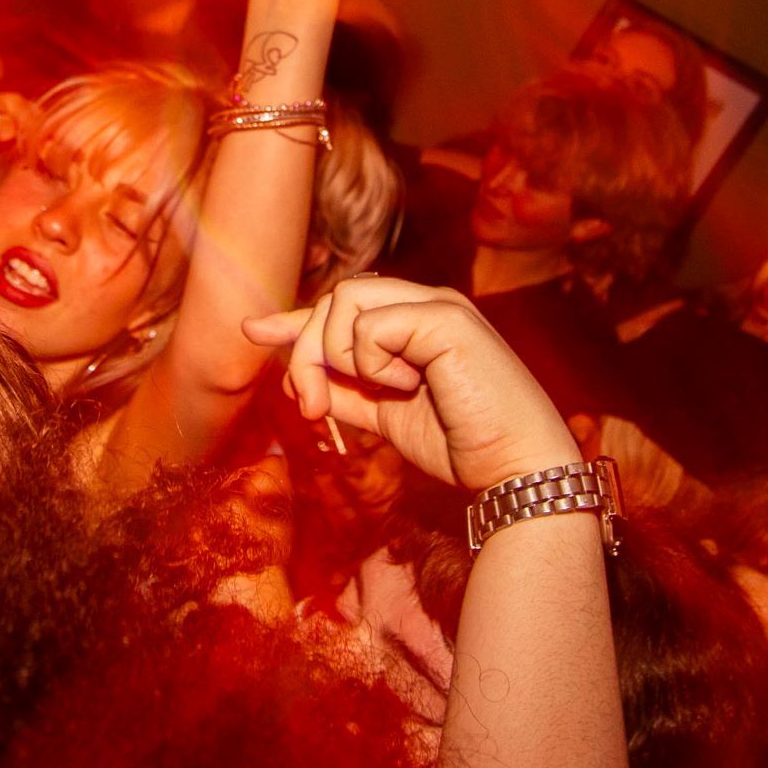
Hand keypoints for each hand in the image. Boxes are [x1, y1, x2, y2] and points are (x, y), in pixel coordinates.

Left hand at [244, 277, 582, 497]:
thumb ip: (345, 392)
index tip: (253, 330)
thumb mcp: (386, 418)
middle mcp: (425, 305)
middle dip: (305, 352)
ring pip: (343, 302)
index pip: (343, 308)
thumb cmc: (461, 444)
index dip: (296, 320)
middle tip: (309, 407)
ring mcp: (437, 306)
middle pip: (334, 300)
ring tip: (379, 395)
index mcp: (415, 324)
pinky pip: (369, 325)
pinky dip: (372, 364)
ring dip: (338, 358)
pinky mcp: (444, 318)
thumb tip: (294, 378)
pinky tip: (408, 386)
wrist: (513, 467)